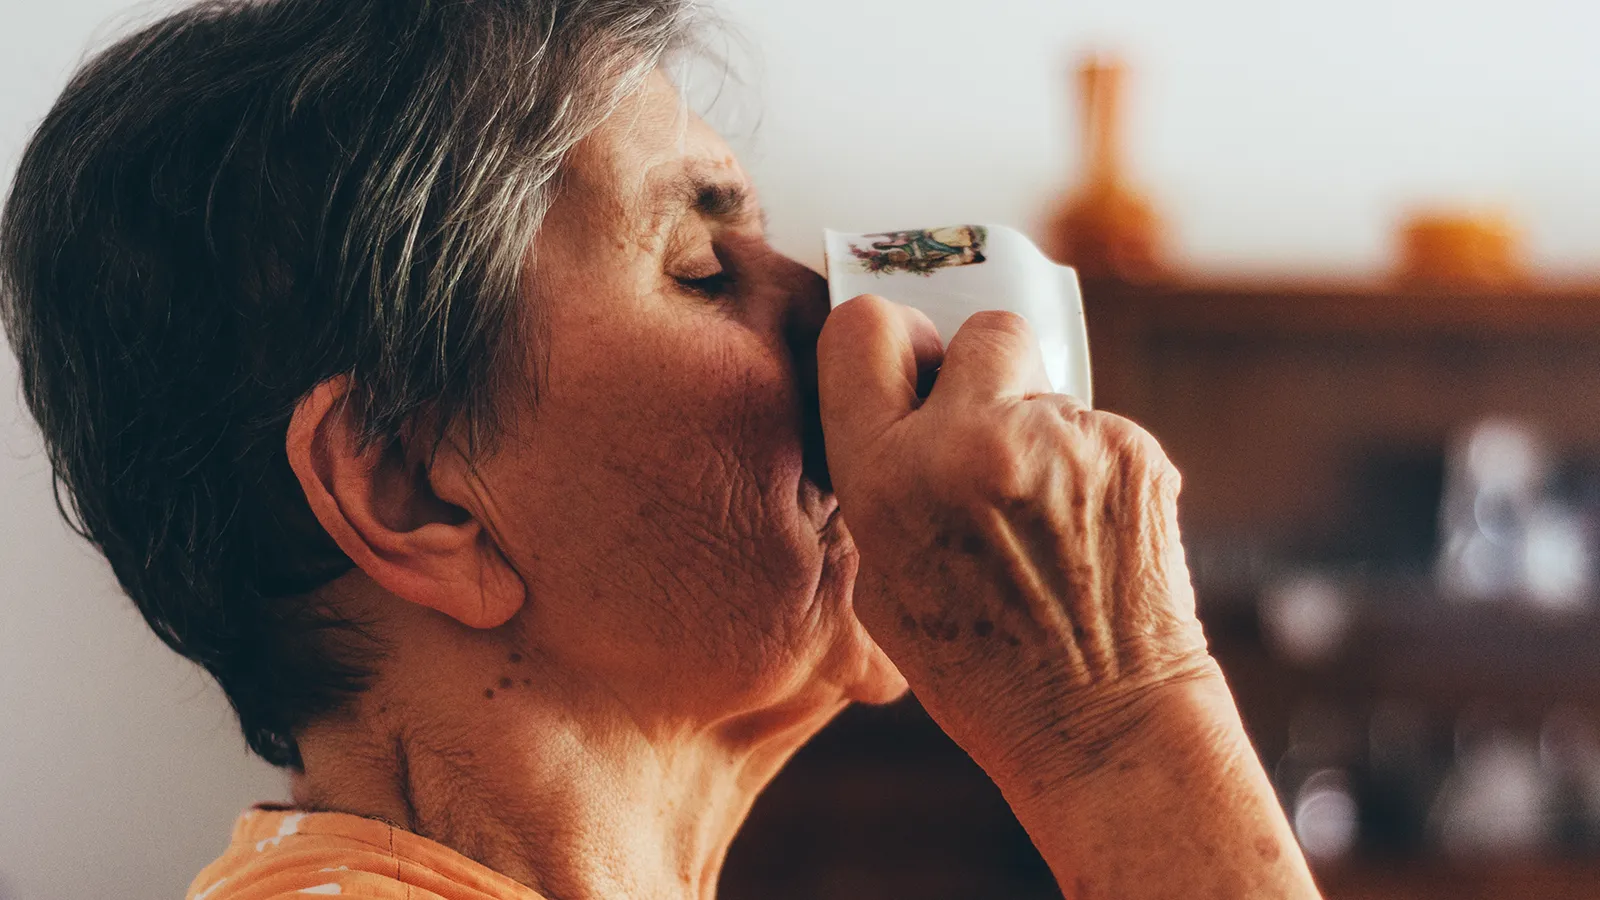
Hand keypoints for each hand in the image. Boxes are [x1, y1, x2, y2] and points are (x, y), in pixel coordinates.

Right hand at [817, 294, 1215, 776]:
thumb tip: (907, 404)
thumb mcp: (883, 581)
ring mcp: (1062, 440)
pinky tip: (1090, 535)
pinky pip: (1098, 428)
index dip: (890, 343)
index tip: (911, 369)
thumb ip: (885, 477)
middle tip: (990, 442)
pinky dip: (1093, 468)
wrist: (1103, 721)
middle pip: (981, 331)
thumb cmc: (982, 668)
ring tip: (1046, 522)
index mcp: (886, 477)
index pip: (863, 329)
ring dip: (1043, 433)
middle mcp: (970, 443)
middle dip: (986, 375)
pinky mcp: (1133, 450)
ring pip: (1049, 387)